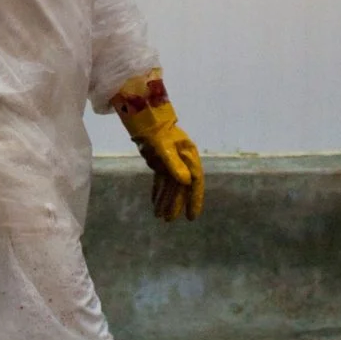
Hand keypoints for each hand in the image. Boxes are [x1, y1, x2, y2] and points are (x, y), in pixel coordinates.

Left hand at [110, 68, 203, 221]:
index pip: (195, 182)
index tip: (191, 215)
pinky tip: (155, 203)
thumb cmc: (157, 130)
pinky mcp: (161, 163)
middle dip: (175, 204)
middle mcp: (183, 161)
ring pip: (170, 186)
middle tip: (168, 220)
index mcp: (189, 156)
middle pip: (180, 187)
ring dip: (165, 200)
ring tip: (159, 216)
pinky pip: (161, 181)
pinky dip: (158, 192)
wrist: (145, 118)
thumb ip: (175, 164)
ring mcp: (172, 163)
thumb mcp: (164, 147)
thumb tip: (186, 182)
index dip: (194, 199)